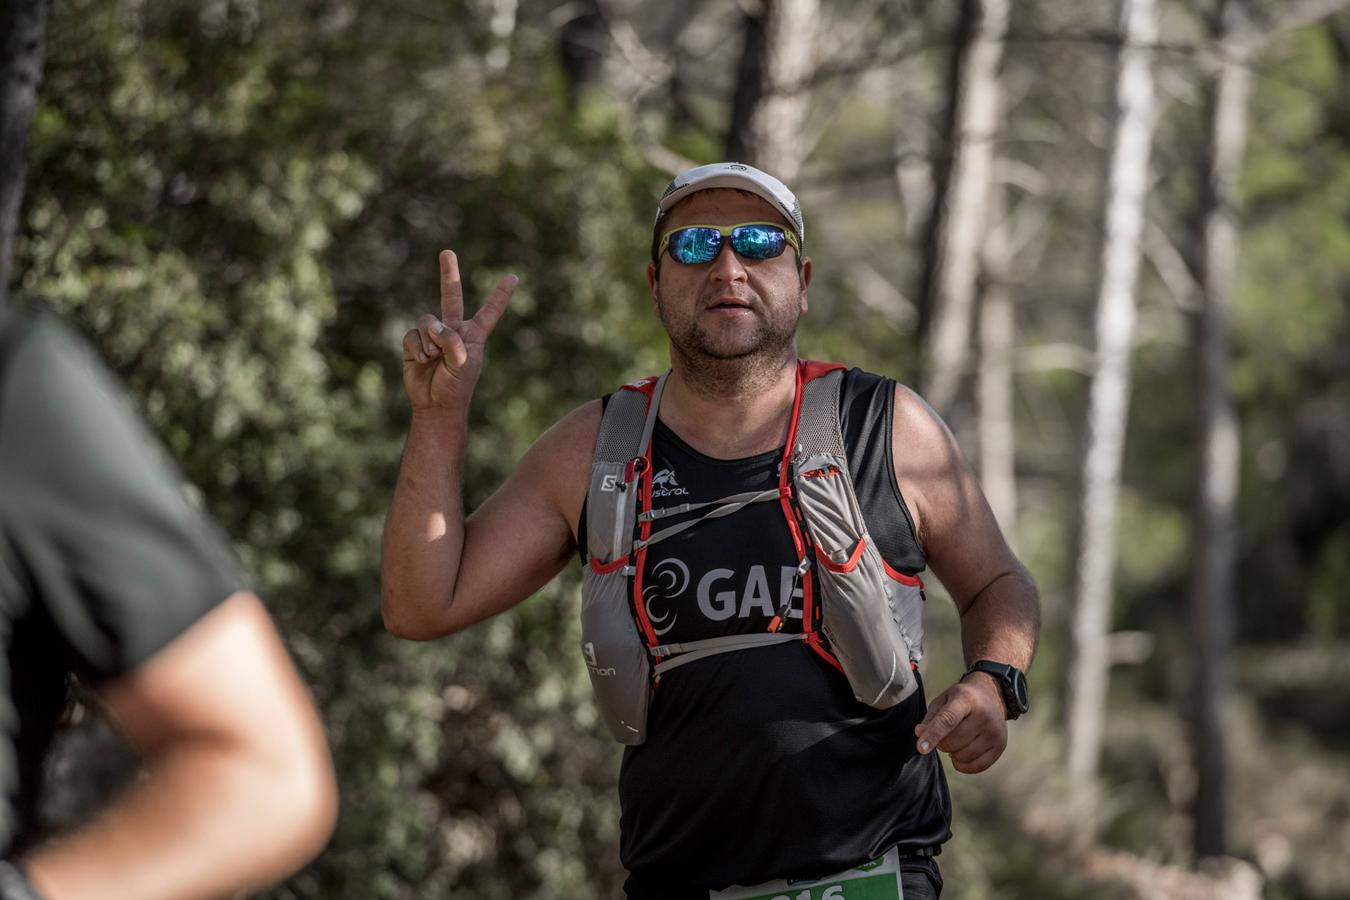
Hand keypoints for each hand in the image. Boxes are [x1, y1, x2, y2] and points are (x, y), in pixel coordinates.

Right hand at [401, 249, 517, 410]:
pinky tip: (422, 361)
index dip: (500, 295)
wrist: (435, 405)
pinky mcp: (415, 343)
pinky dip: (417, 348)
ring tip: (434, 358)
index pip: (489, 311)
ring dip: (430, 341)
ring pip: (427, 320)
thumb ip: (453, 344)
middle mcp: (454, 330)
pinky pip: (413, 334)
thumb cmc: (456, 388)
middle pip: (451, 297)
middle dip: (449, 275)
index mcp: (474, 335)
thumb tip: (436, 328)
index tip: (513, 278)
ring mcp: (433, 335)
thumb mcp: (463, 366)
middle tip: (447, 252)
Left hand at [914, 672, 1007, 773]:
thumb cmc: (960, 700)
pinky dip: (963, 764)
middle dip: (941, 743)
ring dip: (953, 753)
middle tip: (944, 734)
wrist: (991, 696)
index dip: (933, 735)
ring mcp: (994, 732)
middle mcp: (984, 715)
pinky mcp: (1000, 746)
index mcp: (966, 699)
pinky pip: (975, 767)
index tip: (920, 748)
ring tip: (957, 739)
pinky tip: (963, 751)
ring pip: (962, 757)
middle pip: (952, 742)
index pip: (948, 720)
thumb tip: (920, 734)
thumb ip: (930, 718)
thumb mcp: (943, 700)